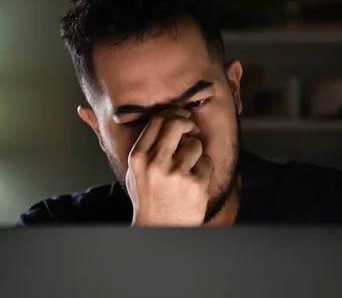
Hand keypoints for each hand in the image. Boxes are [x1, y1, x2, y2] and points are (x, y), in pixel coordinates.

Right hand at [126, 107, 213, 226]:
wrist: (160, 228)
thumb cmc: (148, 198)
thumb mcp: (134, 172)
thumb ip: (146, 147)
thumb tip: (166, 119)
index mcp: (138, 157)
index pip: (158, 121)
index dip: (173, 113)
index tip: (181, 116)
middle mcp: (155, 163)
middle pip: (177, 123)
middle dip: (188, 122)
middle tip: (192, 128)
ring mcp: (176, 173)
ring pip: (195, 143)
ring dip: (196, 152)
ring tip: (188, 168)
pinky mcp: (196, 184)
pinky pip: (207, 161)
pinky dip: (204, 168)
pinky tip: (195, 181)